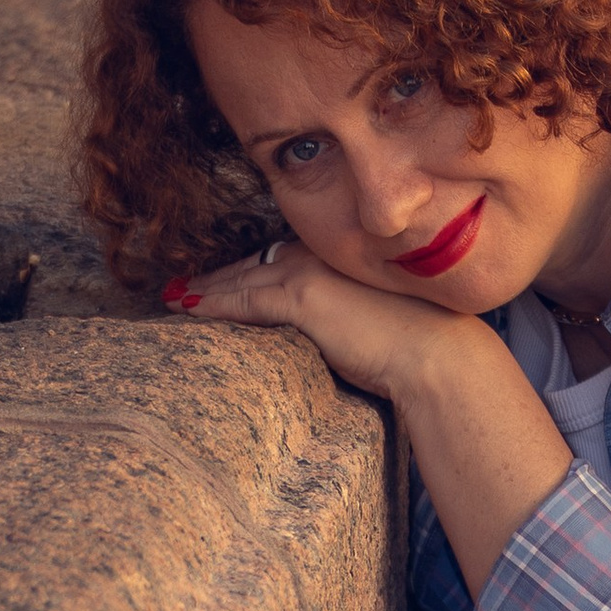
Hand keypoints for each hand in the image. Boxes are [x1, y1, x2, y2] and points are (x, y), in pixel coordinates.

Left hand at [167, 239, 468, 400]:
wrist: (437, 356)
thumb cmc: (415, 349)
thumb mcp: (370, 324)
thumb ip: (340, 320)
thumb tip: (325, 337)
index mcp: (338, 255)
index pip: (279, 259)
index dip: (246, 270)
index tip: (221, 280)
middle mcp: (320, 253)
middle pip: (254, 262)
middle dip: (218, 276)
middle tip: (181, 285)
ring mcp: (309, 270)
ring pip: (243, 277)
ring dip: (205, 288)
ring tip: (173, 296)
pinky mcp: (302, 296)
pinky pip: (243, 298)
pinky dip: (211, 303)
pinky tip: (185, 306)